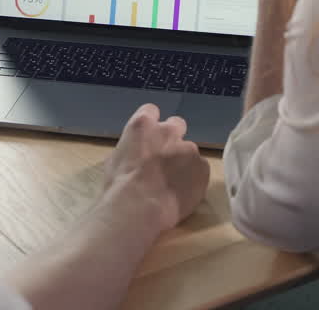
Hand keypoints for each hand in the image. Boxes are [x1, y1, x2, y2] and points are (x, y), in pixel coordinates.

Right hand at [102, 104, 209, 232]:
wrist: (139, 208)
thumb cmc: (119, 186)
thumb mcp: (115, 159)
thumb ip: (132, 149)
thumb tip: (136, 155)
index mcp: (143, 125)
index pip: (150, 111)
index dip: (150, 125)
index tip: (149, 138)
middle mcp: (168, 131)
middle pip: (176, 124)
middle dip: (172, 137)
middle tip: (165, 158)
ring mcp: (189, 149)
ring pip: (189, 151)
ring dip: (183, 161)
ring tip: (174, 183)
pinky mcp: (203, 168)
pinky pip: (200, 170)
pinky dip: (194, 178)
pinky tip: (183, 193)